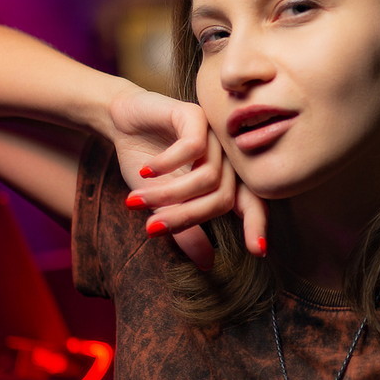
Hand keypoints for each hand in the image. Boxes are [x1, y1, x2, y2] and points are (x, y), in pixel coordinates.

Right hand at [108, 89, 266, 268]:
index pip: (251, 204)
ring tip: (138, 200)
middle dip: (186, 217)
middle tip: (152, 228)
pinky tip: (146, 170)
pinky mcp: (197, 115)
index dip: (257, 226)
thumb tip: (207, 264)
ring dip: (170, 194)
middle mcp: (227, 157)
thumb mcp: (162, 204)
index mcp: (226, 178)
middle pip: (224, 198)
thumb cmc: (145, 162)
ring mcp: (215, 135)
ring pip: (208, 177)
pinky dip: (167, 164)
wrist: (121, 122)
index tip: (258, 250)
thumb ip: (186, 230)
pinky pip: (193, 148)